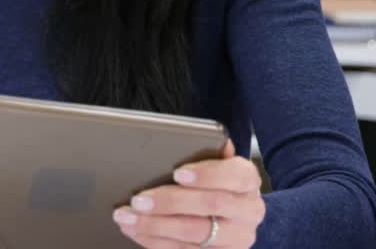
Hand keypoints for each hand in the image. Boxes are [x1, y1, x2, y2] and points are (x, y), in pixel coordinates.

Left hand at [114, 139, 264, 247]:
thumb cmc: (215, 181)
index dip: (206, 174)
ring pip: (196, 234)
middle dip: (170, 202)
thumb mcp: (215, 162)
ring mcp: (237, 238)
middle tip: (138, 200)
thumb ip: (205, 150)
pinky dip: (156, 241)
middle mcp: (249, 210)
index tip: (177, 173)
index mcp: (248, 179)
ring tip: (127, 217)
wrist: (233, 215)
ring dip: (155, 226)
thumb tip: (192, 137)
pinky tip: (135, 231)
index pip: (235, 175)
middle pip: (210, 205)